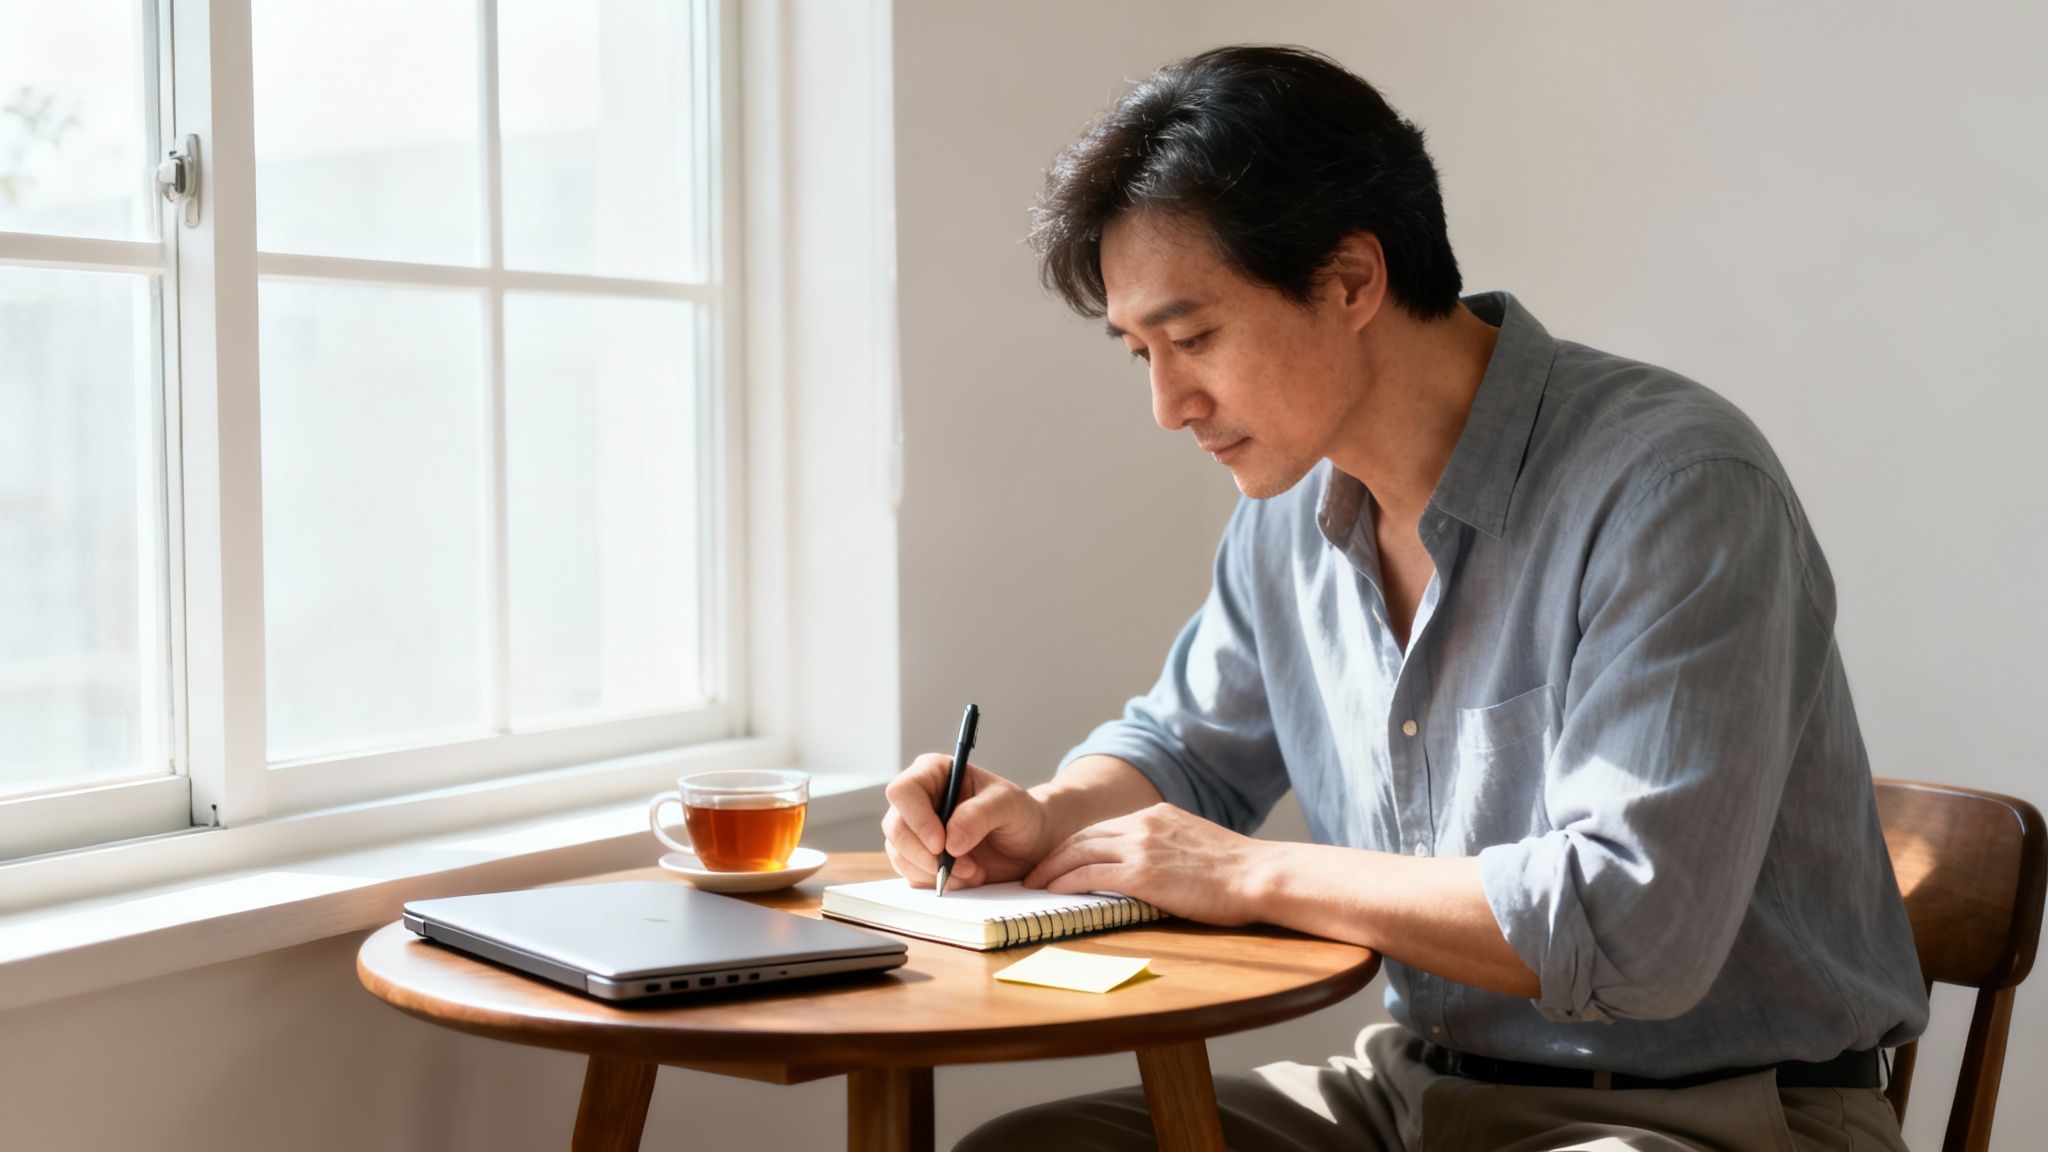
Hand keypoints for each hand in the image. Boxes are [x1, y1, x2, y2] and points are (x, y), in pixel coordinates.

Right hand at [882, 754, 1057, 888]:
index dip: (917, 819)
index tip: (941, 843)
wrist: (1029, 844)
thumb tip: (949, 841)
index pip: (903, 791)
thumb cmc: (1019, 814)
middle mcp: (919, 800)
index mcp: (934, 772)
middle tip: (967, 866)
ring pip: (900, 855)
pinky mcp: (919, 858)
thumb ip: (980, 815)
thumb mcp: (1009, 805)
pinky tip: (965, 876)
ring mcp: (915, 830)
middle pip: (895, 828)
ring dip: (936, 871)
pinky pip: (912, 875)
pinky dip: (937, 882)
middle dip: (927, 855)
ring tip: (974, 870)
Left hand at [1022, 802, 1268, 924]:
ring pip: (1080, 853)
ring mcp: (1142, 847)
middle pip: (1082, 837)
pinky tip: (1054, 892)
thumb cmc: (1236, 871)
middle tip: (1035, 872)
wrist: (1259, 875)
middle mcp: (1143, 824)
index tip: (1058, 859)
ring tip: (1036, 884)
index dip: (1074, 845)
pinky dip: (1066, 882)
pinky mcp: (1142, 873)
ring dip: (1052, 869)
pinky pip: (1090, 874)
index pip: (1101, 827)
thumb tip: (1148, 865)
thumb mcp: (1194, 843)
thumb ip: (1166, 845)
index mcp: (1156, 814)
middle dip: (1053, 855)